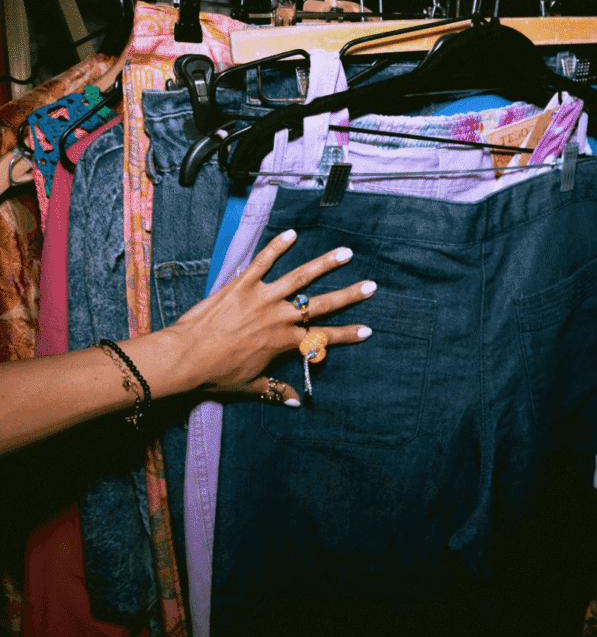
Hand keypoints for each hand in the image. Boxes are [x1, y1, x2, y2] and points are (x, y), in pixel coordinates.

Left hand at [164, 229, 374, 404]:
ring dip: (326, 264)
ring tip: (346, 253)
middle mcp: (280, 316)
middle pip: (323, 304)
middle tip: (371, 285)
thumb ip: (274, 389)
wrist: (186, 356)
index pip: (323, 338)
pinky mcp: (243, 284)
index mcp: (285, 342)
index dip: (347, 335)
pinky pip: (263, 261)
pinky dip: (277, 246)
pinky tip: (292, 233)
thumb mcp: (250, 385)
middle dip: (350, 295)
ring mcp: (263, 297)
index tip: (367, 330)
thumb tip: (293, 403)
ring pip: (301, 277)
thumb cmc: (217, 373)